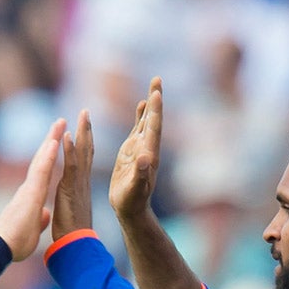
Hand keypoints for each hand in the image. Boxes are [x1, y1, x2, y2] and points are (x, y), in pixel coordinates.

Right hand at [0, 118, 68, 259]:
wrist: (2, 247)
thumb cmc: (15, 241)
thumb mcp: (33, 228)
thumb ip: (40, 218)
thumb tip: (46, 214)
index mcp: (32, 195)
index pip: (44, 171)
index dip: (50, 156)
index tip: (56, 142)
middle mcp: (29, 187)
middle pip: (42, 159)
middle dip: (51, 140)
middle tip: (60, 122)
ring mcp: (29, 188)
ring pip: (42, 159)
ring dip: (51, 140)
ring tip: (60, 122)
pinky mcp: (30, 193)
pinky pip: (41, 171)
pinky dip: (48, 156)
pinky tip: (54, 142)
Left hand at [51, 109, 95, 240]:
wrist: (75, 247)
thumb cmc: (72, 235)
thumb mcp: (71, 215)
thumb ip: (70, 206)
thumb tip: (69, 204)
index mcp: (79, 187)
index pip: (83, 161)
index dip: (84, 144)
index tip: (84, 128)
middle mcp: (81, 182)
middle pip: (86, 151)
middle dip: (86, 131)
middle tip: (86, 112)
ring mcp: (77, 184)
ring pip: (82, 153)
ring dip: (82, 133)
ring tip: (83, 114)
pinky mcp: (70, 189)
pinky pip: (70, 165)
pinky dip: (70, 150)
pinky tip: (69, 136)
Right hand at [109, 78, 162, 221]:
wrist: (131, 209)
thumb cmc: (132, 202)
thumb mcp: (135, 189)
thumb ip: (140, 175)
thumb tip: (145, 158)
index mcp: (149, 155)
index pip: (153, 129)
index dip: (155, 111)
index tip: (156, 94)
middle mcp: (147, 148)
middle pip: (153, 119)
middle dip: (155, 99)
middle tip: (157, 79)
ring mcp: (140, 147)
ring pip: (147, 120)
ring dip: (150, 103)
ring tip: (154, 85)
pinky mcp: (132, 150)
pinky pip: (138, 128)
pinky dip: (140, 115)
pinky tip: (142, 104)